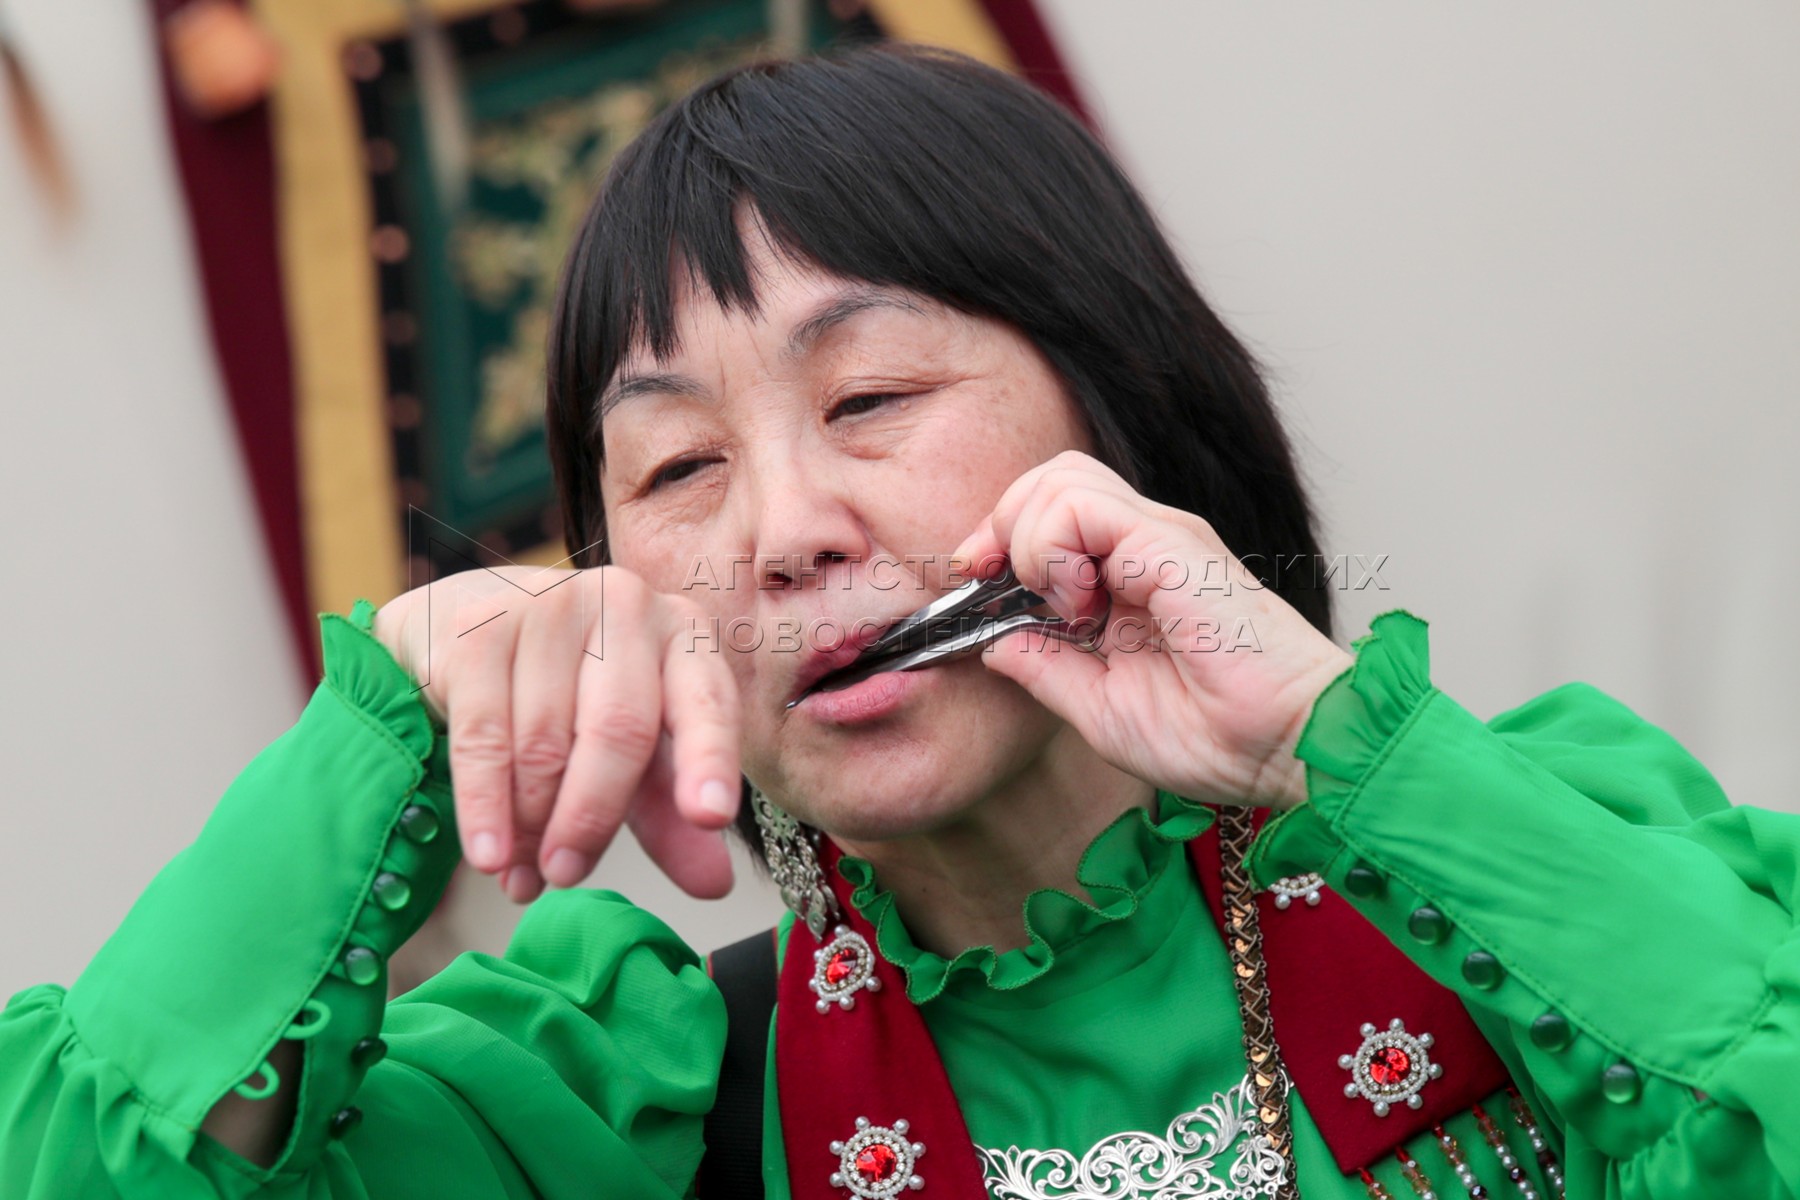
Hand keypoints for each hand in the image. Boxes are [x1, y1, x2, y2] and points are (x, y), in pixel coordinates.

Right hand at [372, 565, 740, 901]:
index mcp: (682, 636)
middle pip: (619, 729)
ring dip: (532, 824)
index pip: (708, 701)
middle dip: (591, 817)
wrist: (463, 637)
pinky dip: (486, 807)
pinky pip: (485, 735)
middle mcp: (625, 605)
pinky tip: (488, 856)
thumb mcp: (633, 756)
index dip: (710, 759)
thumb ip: (670, 814)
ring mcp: (550, 605)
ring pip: (546, 741)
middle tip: (567, 877)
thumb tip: (715, 885)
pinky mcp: (480, 625)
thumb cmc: (570, 699)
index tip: (711, 817)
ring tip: (524, 877)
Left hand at [951, 451, 1353, 808]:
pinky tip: (1077, 603)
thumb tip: (992, 642)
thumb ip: (1047, 670)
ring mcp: (1162, 537)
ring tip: (1059, 603)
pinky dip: (1053, 548)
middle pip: (1050, 477)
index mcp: (1131, 577)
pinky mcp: (1173, 544)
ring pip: (1060, 478)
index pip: (1049, 512)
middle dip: (1001, 524)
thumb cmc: (1220, 739)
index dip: (998, 540)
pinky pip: (1083, 507)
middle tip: (997, 583)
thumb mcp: (1101, 710)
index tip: (976, 586)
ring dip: (1030, 538)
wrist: (1291, 749)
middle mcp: (1147, 544)